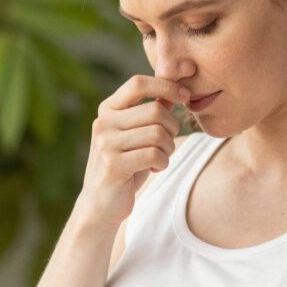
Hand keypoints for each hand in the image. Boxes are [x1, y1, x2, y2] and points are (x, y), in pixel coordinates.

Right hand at [77, 75, 191, 228]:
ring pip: (158, 133)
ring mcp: (105, 143)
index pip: (138, 83)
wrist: (101, 203)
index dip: (166, 85)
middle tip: (167, 143)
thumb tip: (177, 83)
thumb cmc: (125, 165)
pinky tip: (154, 169)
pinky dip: (162, 163)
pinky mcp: (113, 164)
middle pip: (155, 111)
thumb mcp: (137, 134)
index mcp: (107, 109)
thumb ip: (153, 108)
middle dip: (172, 128)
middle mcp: (103, 122)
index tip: (185, 95)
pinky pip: (154, 154)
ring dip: (168, 148)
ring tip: (159, 158)